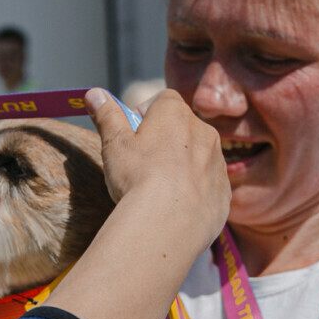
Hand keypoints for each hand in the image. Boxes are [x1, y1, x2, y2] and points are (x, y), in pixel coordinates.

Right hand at [85, 87, 228, 236]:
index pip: (162, 99)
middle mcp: (204, 131)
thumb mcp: (114, 144)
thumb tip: (94, 93)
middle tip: (142, 164)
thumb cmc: (137, 179)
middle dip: (165, 139)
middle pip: (182, 127)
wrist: (166, 225)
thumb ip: (106, 115)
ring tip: (158, 190)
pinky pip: (208, 184)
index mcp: (176, 114)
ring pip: (197, 156)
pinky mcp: (224, 191)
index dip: (145, 113)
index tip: (132, 134)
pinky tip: (175, 206)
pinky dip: (194, 190)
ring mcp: (218, 162)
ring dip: (181, 165)